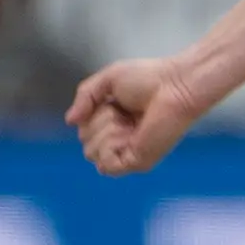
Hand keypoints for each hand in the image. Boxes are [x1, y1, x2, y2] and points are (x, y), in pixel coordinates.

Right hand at [67, 56, 209, 176]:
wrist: (174, 85)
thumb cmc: (149, 78)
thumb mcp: (107, 80)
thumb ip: (85, 96)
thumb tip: (70, 121)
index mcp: (114, 123)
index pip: (84, 131)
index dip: (90, 115)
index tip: (112, 101)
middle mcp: (121, 140)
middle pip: (86, 145)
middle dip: (96, 123)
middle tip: (121, 111)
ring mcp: (129, 152)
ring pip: (92, 155)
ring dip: (103, 133)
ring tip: (127, 121)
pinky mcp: (138, 162)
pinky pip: (107, 166)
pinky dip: (109, 148)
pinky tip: (126, 134)